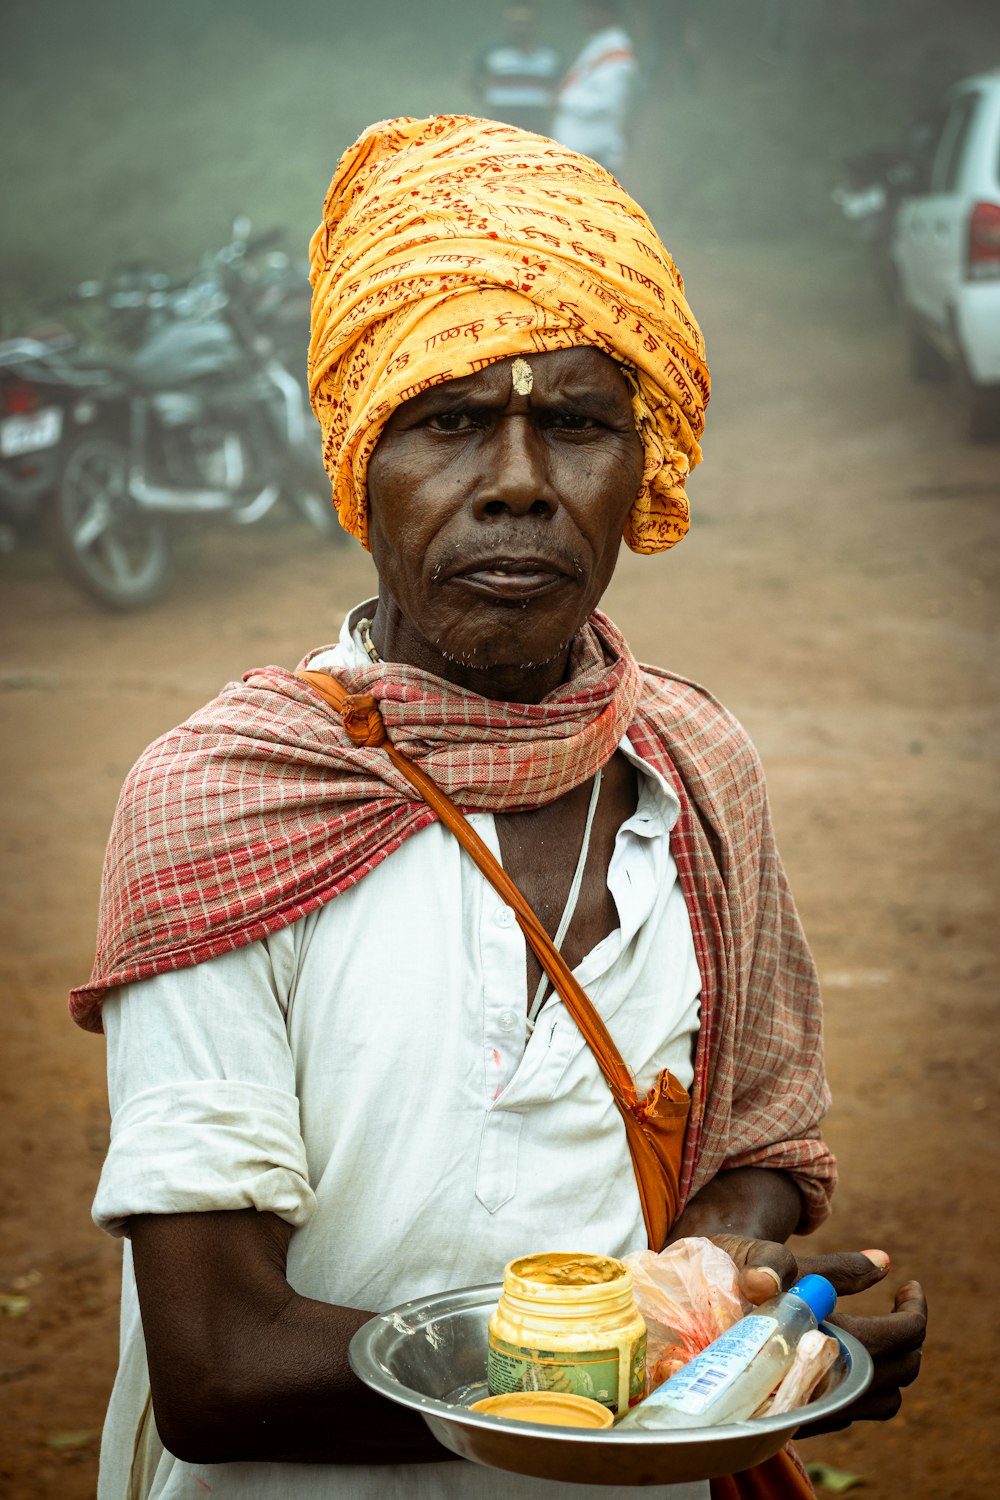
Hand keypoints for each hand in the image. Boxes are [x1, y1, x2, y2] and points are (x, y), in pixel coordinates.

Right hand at [707, 1236, 926, 1430]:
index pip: (895, 1339)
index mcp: (816, 1342)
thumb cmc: (728, 1267)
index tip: (910, 1284)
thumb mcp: (774, 1255)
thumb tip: (884, 1262)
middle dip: (909, 1331)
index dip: (913, 1311)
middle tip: (902, 1298)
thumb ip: (833, 1268)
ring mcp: (814, 1407)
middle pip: (901, 1370)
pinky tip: (852, 1344)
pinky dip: (873, 1378)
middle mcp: (819, 1386)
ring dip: (896, 1361)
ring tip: (883, 1324)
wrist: (680, 1299)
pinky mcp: (804, 1414)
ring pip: (886, 1396)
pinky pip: (862, 1407)